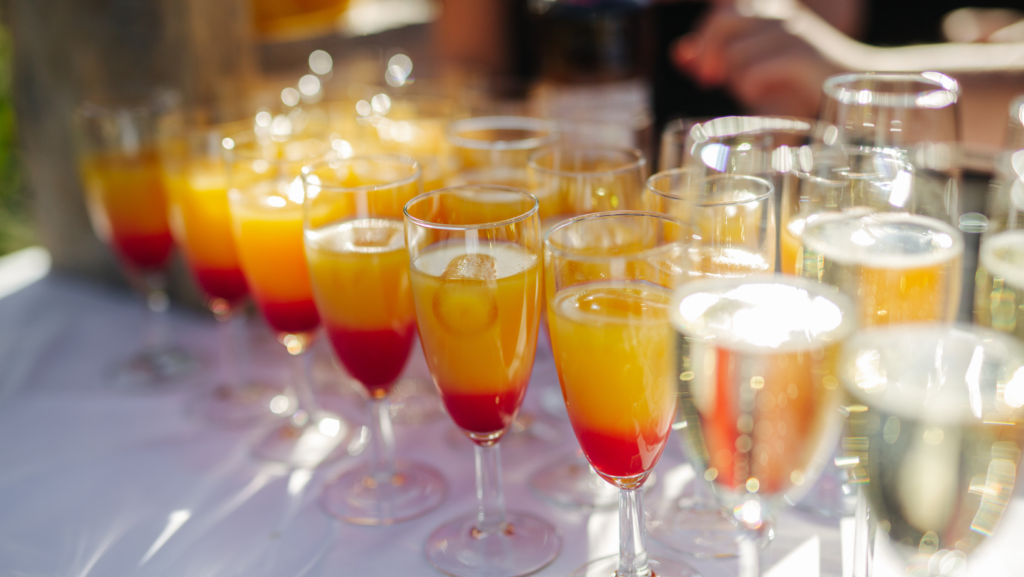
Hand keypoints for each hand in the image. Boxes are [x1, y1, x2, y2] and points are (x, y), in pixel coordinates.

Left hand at [673, 4, 843, 116]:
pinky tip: (763, 94)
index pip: (718, 13)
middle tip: (712, 82)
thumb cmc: (794, 80)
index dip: (703, 42)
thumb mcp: (748, 68)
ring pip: (736, 55)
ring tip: (753, 89)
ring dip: (737, 79)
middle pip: (721, 24)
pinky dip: (753, 88)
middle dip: (710, 57)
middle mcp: (778, 15)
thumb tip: (678, 53)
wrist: (852, 85)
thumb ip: (713, 58)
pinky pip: (754, 72)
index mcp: (767, 12)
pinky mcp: (800, 57)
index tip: (706, 73)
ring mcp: (791, 33)